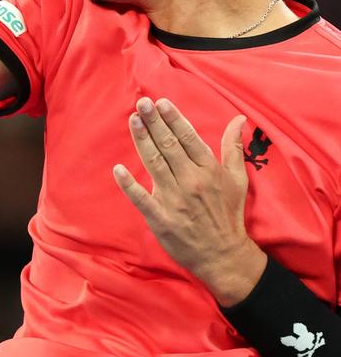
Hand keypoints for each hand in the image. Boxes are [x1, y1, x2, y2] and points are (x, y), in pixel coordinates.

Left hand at [113, 97, 266, 305]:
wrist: (223, 254)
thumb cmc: (229, 214)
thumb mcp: (237, 179)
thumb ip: (233, 147)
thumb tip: (238, 118)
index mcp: (209, 170)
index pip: (188, 138)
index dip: (173, 119)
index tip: (160, 102)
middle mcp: (191, 181)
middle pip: (169, 146)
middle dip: (154, 122)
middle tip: (142, 103)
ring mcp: (175, 200)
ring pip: (155, 164)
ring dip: (142, 141)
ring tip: (133, 120)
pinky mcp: (161, 218)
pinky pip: (141, 199)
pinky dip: (129, 185)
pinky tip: (118, 169)